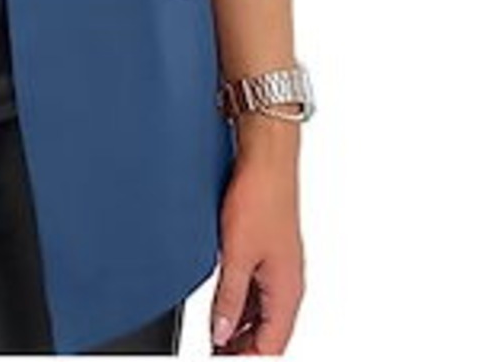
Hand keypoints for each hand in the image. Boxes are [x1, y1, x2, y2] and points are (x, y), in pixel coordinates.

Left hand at [208, 127, 304, 353]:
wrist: (267, 160)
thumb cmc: (260, 198)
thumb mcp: (236, 253)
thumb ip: (229, 297)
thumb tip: (221, 333)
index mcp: (287, 291)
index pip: (271, 347)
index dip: (247, 360)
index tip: (221, 360)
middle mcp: (288, 284)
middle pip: (267, 334)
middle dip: (242, 349)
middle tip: (214, 353)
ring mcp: (278, 269)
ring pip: (261, 314)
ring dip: (238, 328)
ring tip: (213, 338)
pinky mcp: (267, 253)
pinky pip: (256, 292)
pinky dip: (239, 305)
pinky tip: (220, 307)